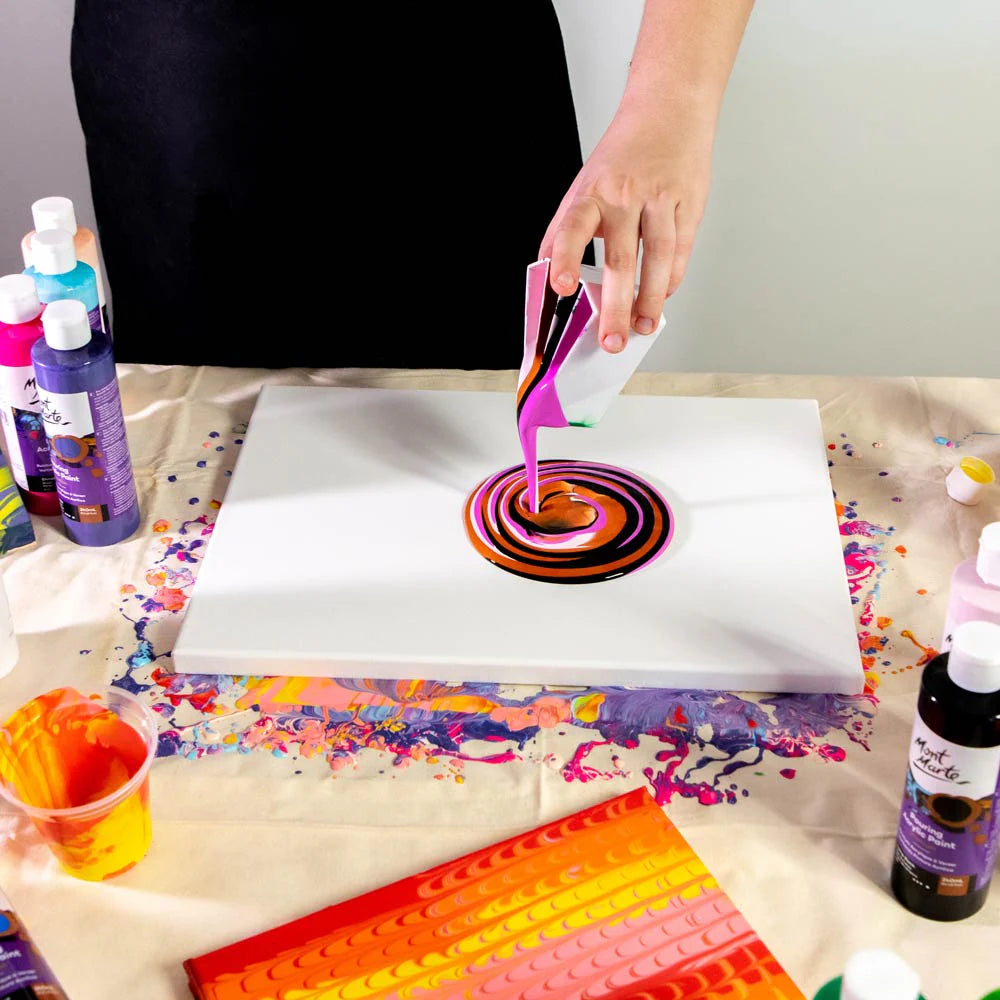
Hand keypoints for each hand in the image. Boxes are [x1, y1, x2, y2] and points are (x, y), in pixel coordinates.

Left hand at [539, 98, 715, 353]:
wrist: (669, 109)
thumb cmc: (623, 155)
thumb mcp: (583, 186)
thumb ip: (566, 230)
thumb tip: (547, 273)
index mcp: (591, 192)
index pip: (572, 228)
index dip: (565, 259)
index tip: (560, 288)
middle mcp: (624, 195)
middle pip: (620, 259)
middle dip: (615, 307)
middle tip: (611, 340)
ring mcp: (659, 199)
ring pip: (657, 258)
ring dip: (649, 300)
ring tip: (642, 328)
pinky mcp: (689, 203)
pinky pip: (680, 251)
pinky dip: (671, 279)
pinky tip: (661, 297)